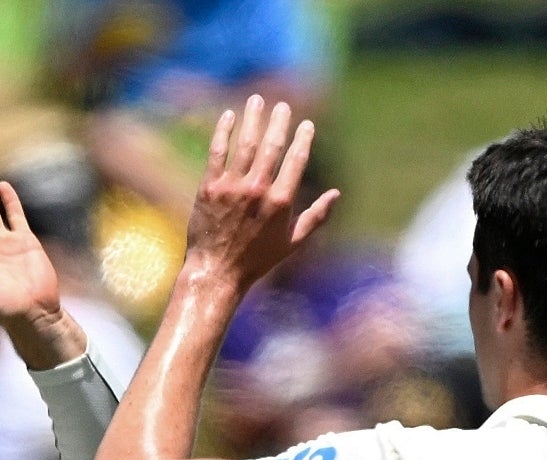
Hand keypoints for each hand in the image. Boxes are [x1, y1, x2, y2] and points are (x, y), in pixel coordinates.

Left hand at [179, 96, 338, 298]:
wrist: (216, 272)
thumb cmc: (256, 260)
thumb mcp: (292, 242)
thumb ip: (316, 217)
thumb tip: (336, 194)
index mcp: (281, 202)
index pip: (296, 159)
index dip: (303, 138)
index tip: (306, 124)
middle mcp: (258, 190)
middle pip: (272, 146)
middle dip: (279, 122)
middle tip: (282, 106)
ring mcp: (232, 187)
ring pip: (245, 144)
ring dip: (253, 118)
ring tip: (257, 101)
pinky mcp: (210, 188)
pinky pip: (217, 153)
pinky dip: (223, 132)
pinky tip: (229, 116)